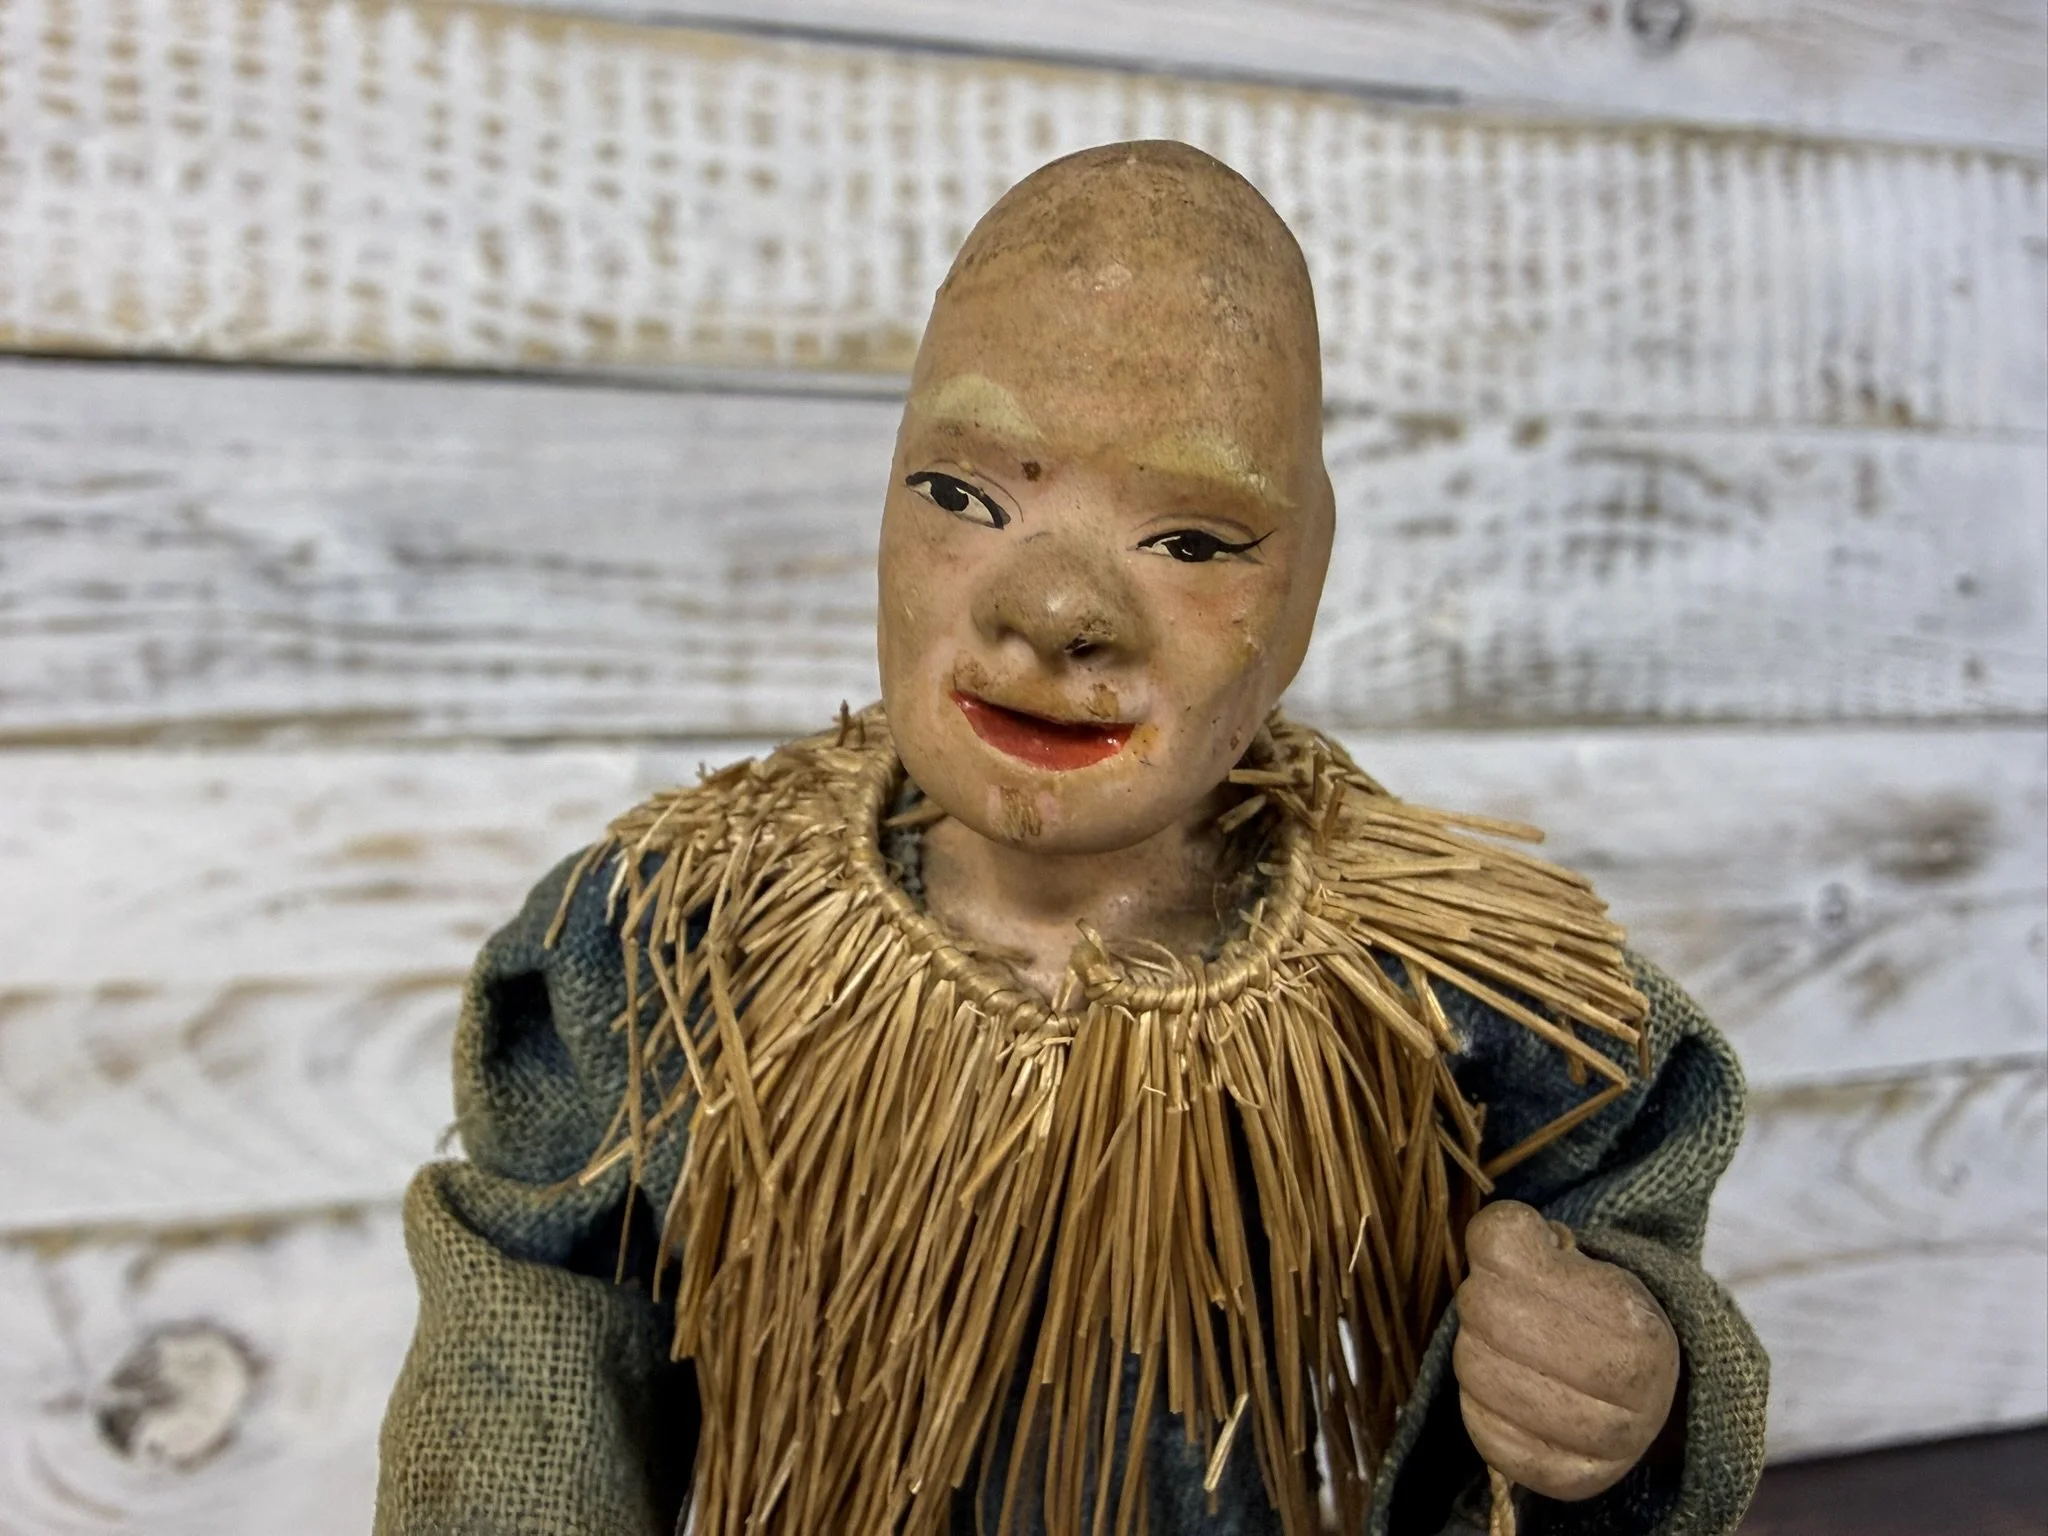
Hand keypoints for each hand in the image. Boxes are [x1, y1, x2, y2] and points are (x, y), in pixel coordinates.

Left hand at [1452, 1201, 1679, 1500]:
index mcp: (1635, 1318)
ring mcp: (1607, 1441)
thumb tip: (1493, 1238)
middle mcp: (1633, 1386)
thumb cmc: (1596, 1313)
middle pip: (1488, 1314)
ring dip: (1473, 1352)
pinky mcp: (1571, 1481)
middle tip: (1496, 1303)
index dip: (1492, 1250)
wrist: (1643, 1395)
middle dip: (1479, 1301)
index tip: (1506, 1256)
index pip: (1506, 1256)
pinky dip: (1477, 1405)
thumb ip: (1524, 1238)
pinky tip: (1500, 1391)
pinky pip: (1486, 1435)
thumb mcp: (1574, 1259)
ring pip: (1480, 1374)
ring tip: (1501, 1347)